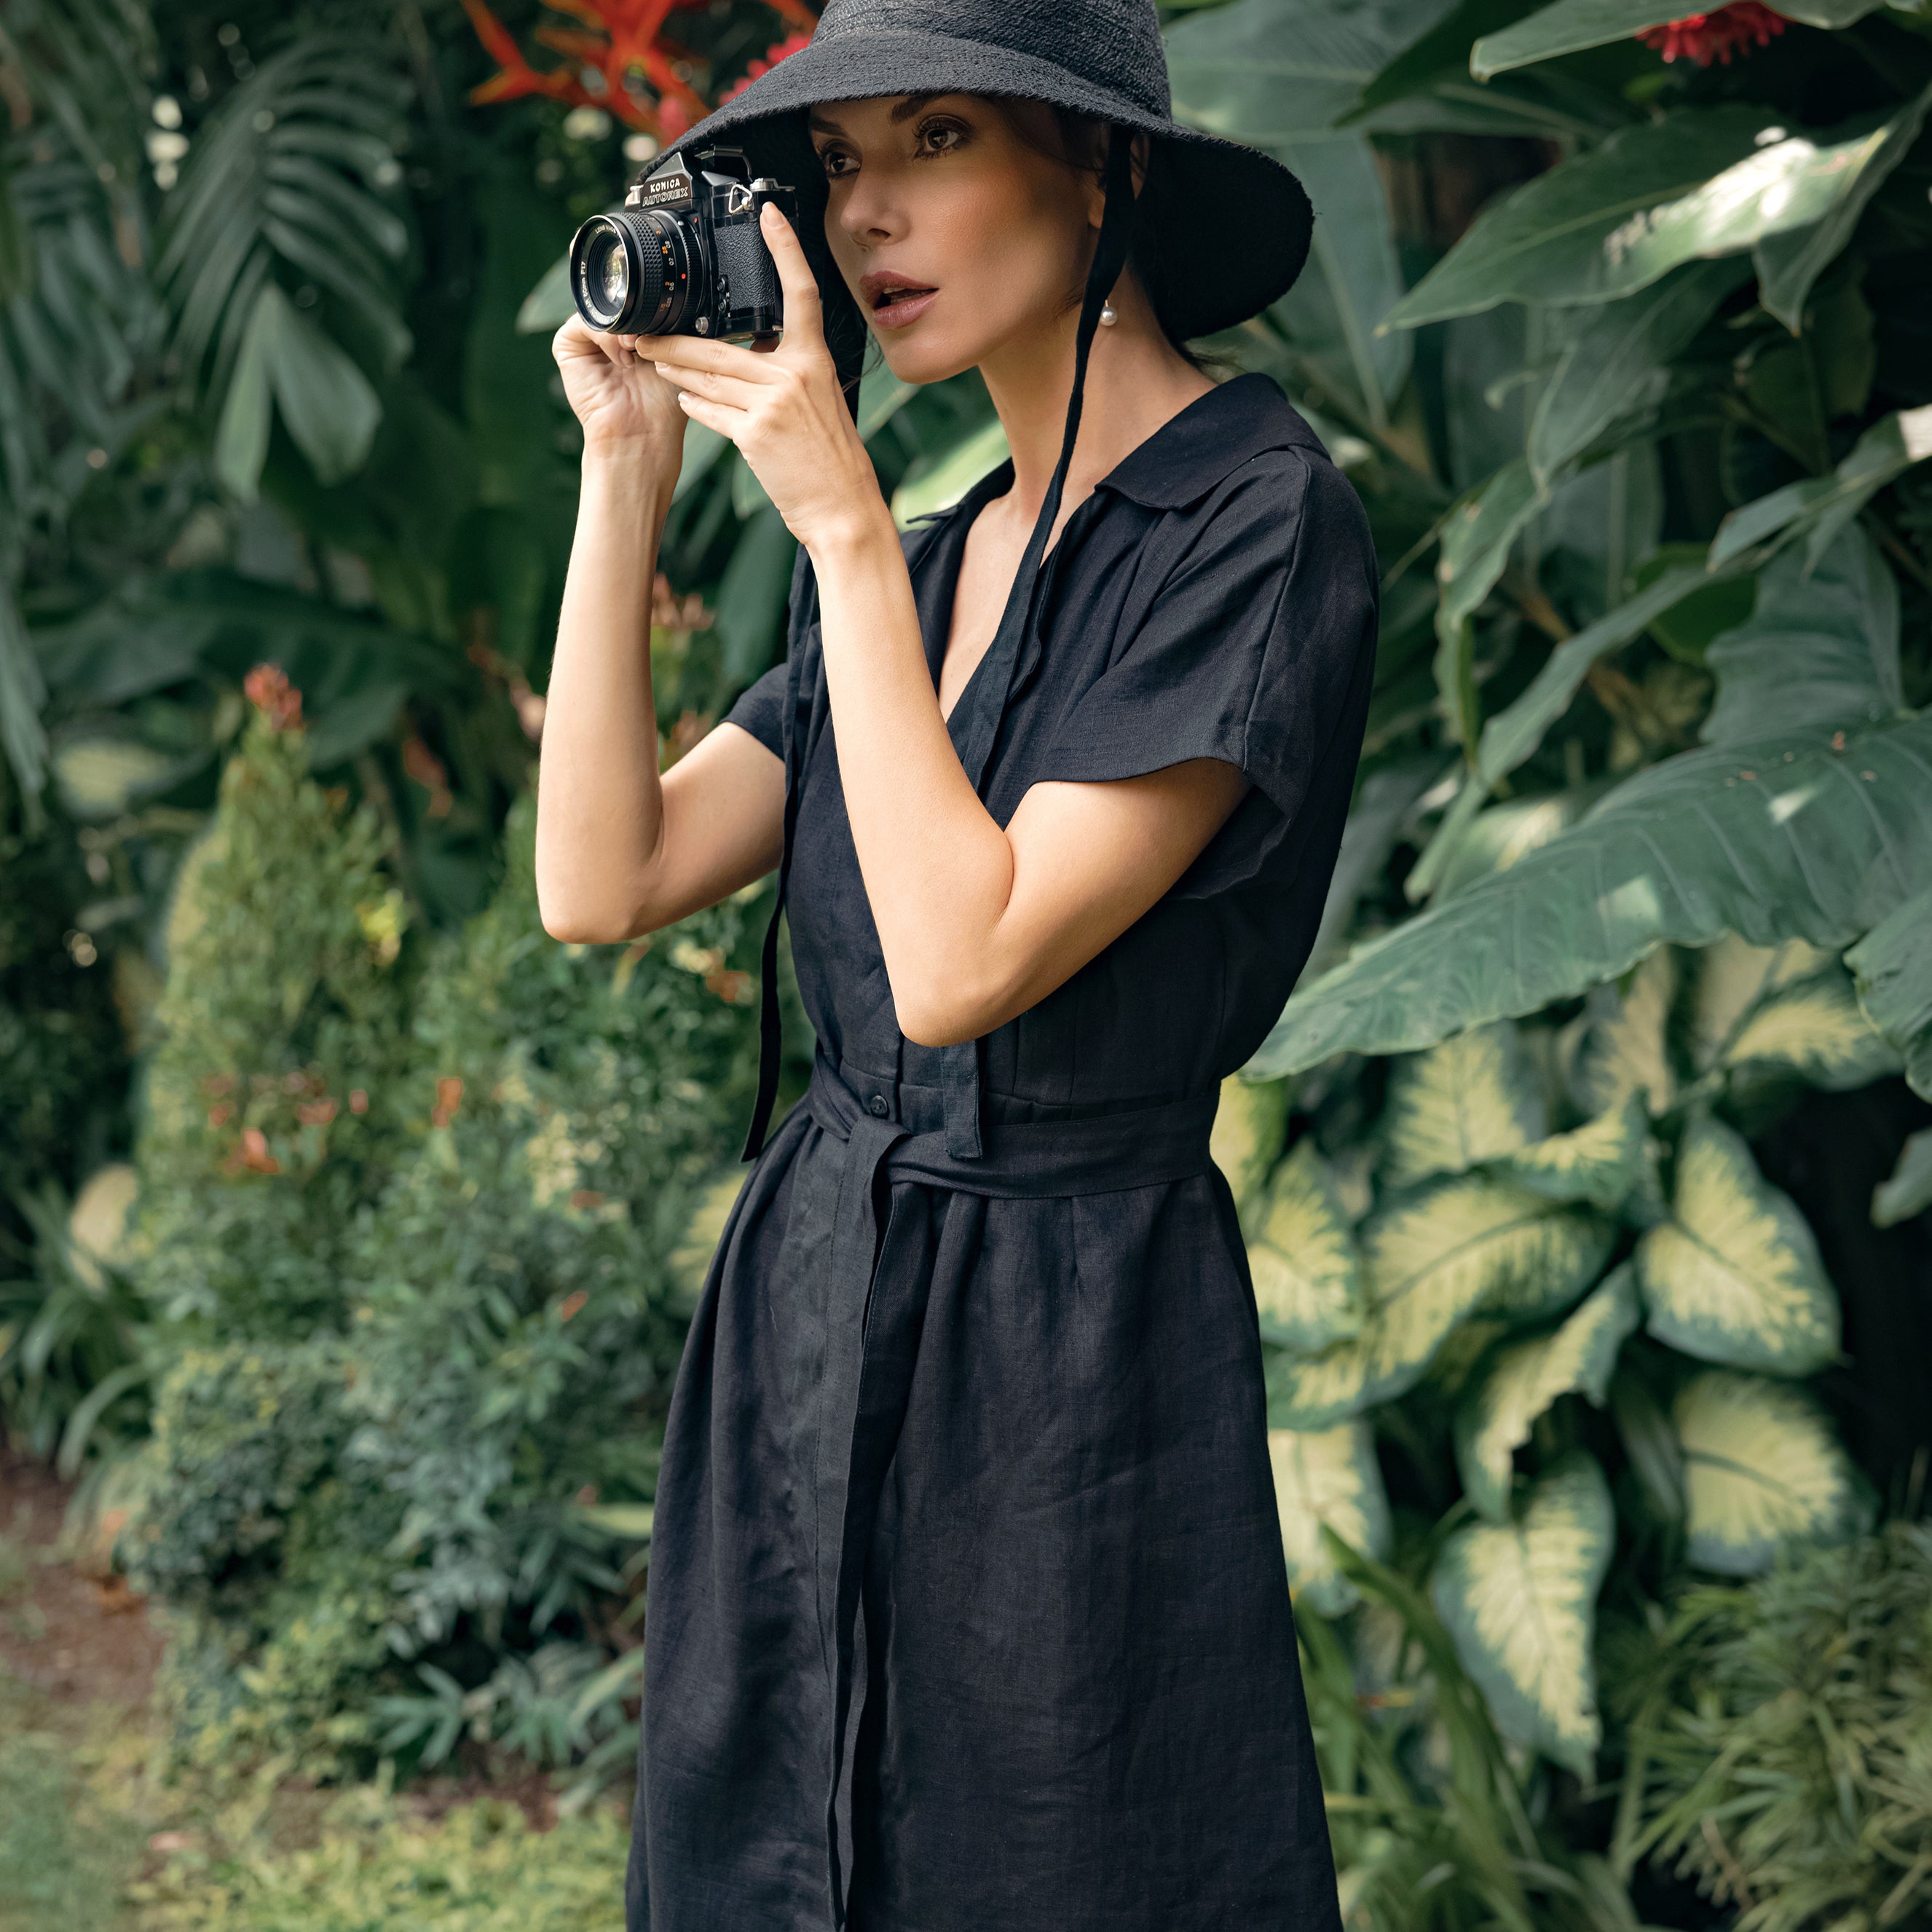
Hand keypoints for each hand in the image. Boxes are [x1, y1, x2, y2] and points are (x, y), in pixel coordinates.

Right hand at [553, 313, 688, 483]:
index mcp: (632, 331)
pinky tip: (622, 360)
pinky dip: (605, 335)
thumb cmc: (662, 402)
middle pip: (619, 302)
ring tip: (638, 351)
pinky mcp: (568, 346)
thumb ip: (667, 323)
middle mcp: (608, 334)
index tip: (669, 320)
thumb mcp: (674, 352)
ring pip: (603, 309)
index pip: (637, 299)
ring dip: (624, 326)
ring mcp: (587, 339)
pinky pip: (584, 321)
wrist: (643, 433)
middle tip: (652, 339)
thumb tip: (665, 297)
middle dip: (638, 315)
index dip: (652, 304)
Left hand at [648, 202, 886, 552]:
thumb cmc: (831, 457)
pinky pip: (711, 413)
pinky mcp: (754, 434)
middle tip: (644, 331)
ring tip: (654, 360)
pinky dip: (694, 406)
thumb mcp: (822, 400)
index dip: (785, 250)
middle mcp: (794, 375)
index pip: (800, 293)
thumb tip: (757, 348)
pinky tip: (684, 401)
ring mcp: (772, 404)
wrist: (842, 507)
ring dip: (675, 371)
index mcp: (815, 360)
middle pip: (720, 346)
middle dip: (675, 341)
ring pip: (707, 378)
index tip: (768, 215)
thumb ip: (790, 370)